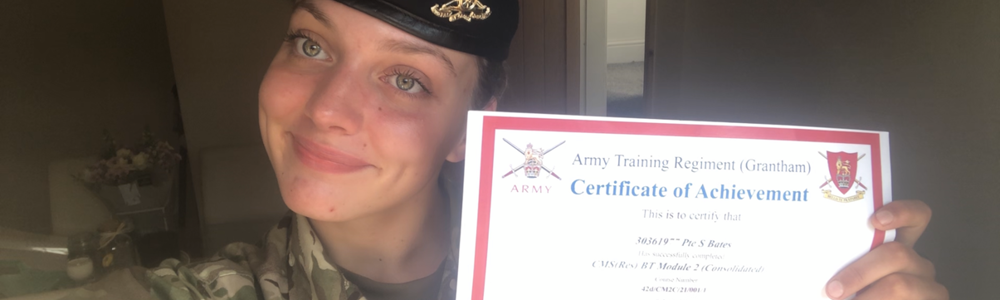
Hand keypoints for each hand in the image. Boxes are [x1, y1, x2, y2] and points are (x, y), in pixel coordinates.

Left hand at [825, 200, 947, 298]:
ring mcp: (927, 285)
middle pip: (897, 254)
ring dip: (867, 296)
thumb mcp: (845, 270)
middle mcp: (916, 262)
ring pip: (900, 284)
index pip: (915, 216)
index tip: (875, 220)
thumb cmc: (851, 289)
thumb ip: (841, 257)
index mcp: (897, 245)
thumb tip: (799, 251)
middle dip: (859, 273)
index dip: (901, 212)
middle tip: (833, 290)